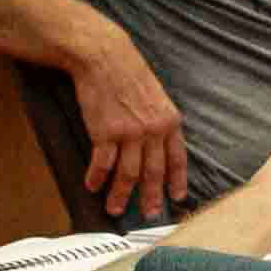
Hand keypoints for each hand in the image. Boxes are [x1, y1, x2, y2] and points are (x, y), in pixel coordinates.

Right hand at [71, 42, 189, 220]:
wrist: (105, 57)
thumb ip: (159, 120)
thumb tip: (159, 141)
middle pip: (153, 172)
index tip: (176, 197)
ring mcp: (130, 133)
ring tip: (115, 208)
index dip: (176, 181)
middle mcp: (154, 131)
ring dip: (120, 195)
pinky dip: (97, 178)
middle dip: (151, 196)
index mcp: (170, 121)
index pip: (177, 159)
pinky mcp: (106, 133)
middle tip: (149, 213)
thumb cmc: (128, 73)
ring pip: (128, 174)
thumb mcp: (156, 96)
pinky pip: (103, 164)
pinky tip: (93, 186)